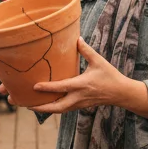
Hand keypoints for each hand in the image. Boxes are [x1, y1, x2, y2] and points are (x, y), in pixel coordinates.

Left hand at [26, 38, 147, 119]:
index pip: (61, 87)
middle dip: (41, 107)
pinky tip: (46, 104)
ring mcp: (79, 103)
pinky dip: (53, 108)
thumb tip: (77, 38)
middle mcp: (78, 97)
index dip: (47, 88)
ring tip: (31, 105)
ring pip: (59, 110)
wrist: (121, 93)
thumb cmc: (110, 76)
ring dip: (45, 109)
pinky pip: (64, 109)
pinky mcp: (81, 106)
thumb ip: (86, 50)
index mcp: (81, 85)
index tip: (34, 86)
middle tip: (26, 104)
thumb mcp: (98, 61)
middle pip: (56, 107)